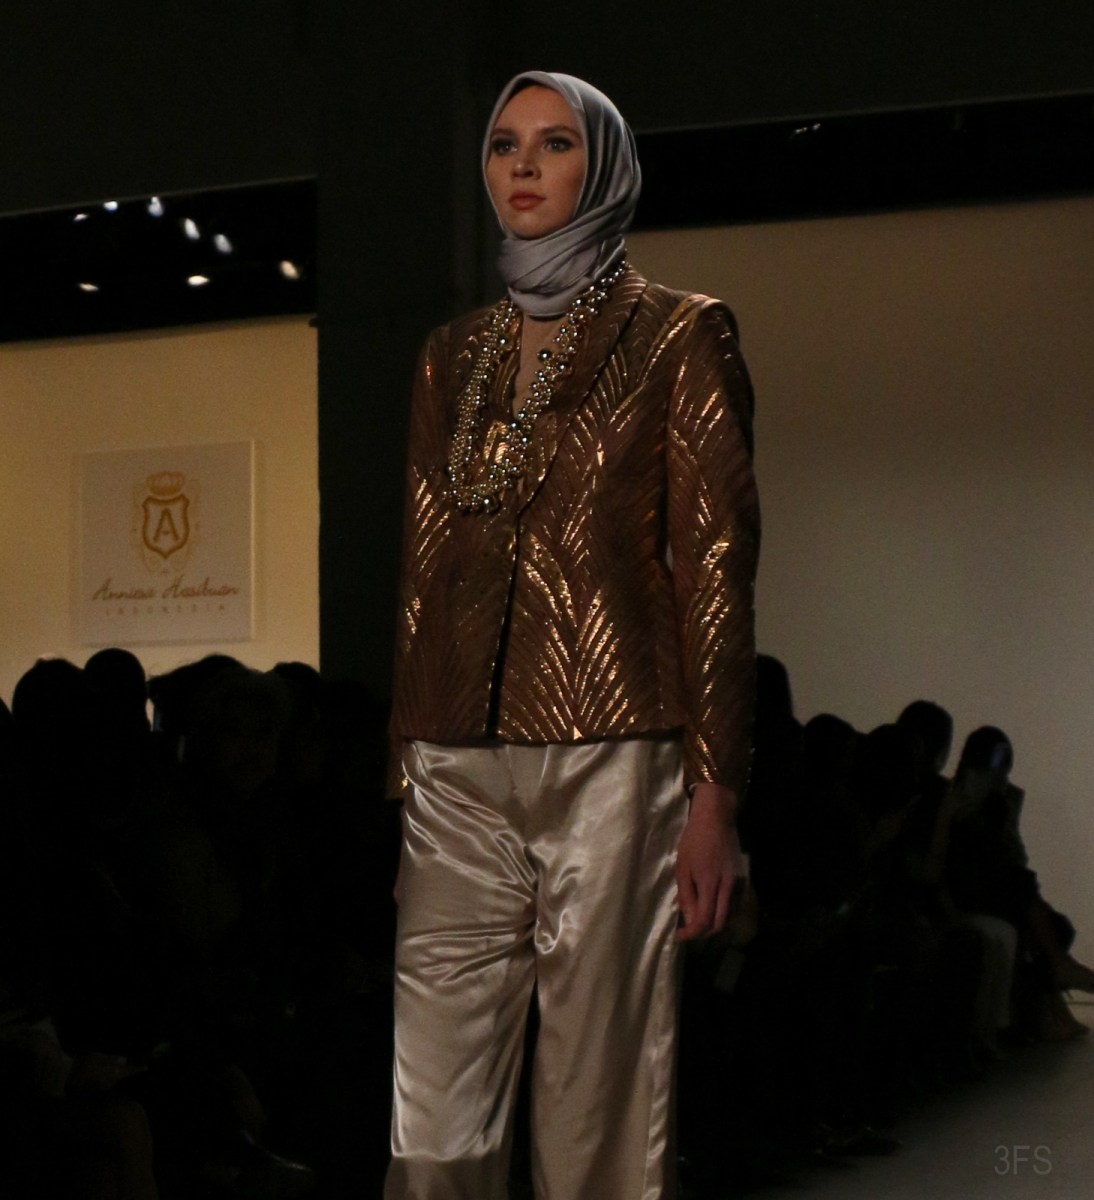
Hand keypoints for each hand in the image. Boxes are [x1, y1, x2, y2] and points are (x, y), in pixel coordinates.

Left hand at [674, 783, 744, 941]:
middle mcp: (728, 887)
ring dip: (714, 924)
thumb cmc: (694, 840)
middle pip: (719, 924)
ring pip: (729, 916)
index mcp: (710, 883)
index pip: (704, 921)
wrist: (716, 819)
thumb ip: (686, 895)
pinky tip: (712, 909)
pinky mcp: (743, 879)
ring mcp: (738, 884)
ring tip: (698, 921)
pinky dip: (723, 914)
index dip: (691, 934)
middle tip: (688, 931)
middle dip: (703, 933)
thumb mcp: (683, 867)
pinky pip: (735, 905)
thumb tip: (689, 919)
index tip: (679, 936)